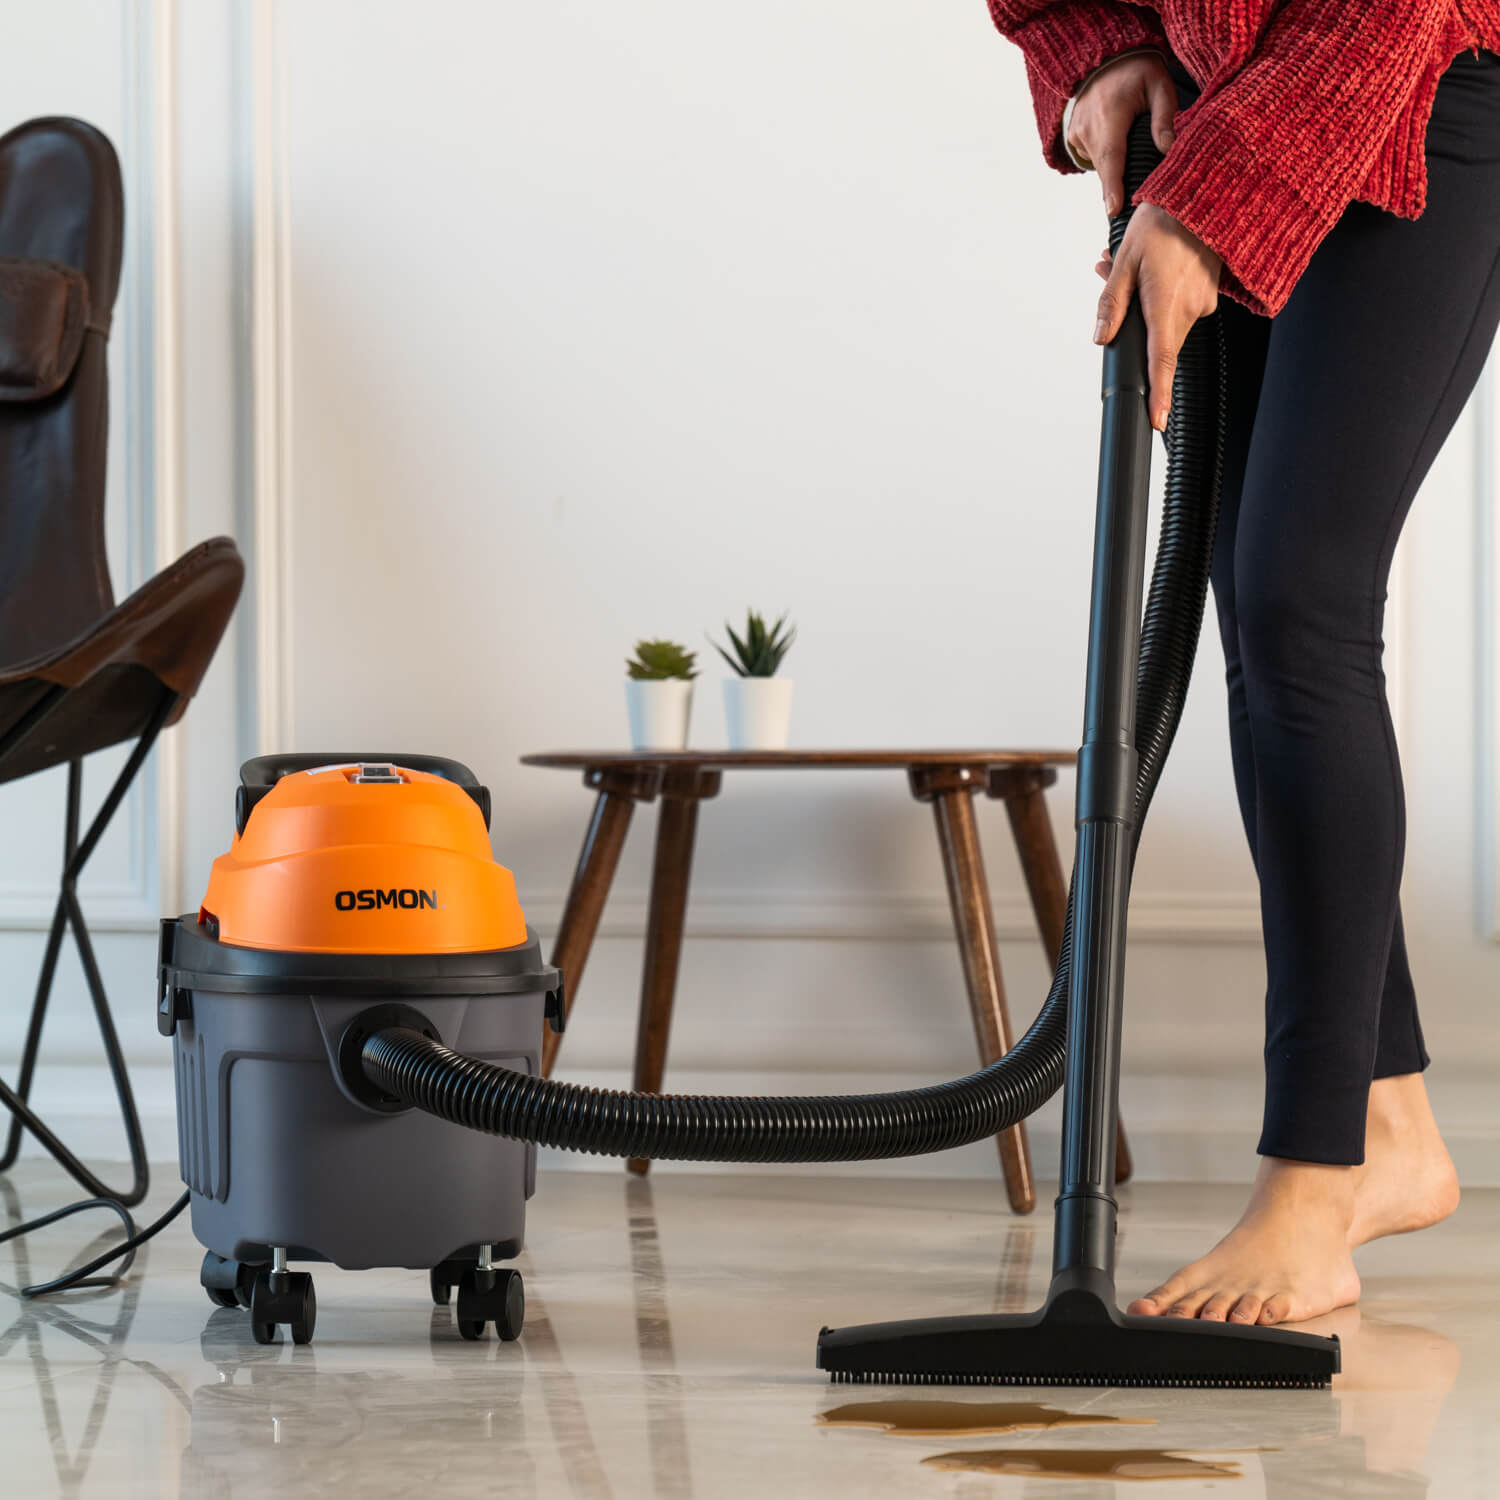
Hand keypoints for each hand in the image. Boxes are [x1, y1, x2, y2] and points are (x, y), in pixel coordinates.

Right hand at [1066, 52, 1177, 216]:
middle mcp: (1088, 125)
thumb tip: (1167, 148)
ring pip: (1098, 163)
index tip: (1112, 210)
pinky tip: (1116, 137)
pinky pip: (1091, 155)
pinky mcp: (1072, 135)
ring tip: (1129, 143)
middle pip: (1105, 166)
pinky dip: (1105, 155)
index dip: (1112, 186)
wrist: (1106, 57)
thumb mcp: (1160, 85)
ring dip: (1114, 164)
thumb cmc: (1138, 71)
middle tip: (1130, 198)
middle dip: (1117, 185)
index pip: (1111, 156)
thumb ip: (1164, 117)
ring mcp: (1077, 131)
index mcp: (1111, 113)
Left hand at [1093, 205, 1220, 430]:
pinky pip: (1179, 306)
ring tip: (1127, 262)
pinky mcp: (1209, 293)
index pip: (1159, 362)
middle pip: (1156, 340)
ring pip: (1165, 321)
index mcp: (1166, 307)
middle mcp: (1189, 311)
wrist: (1209, 194)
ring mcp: (1203, 303)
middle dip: (1133, 324)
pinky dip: (1161, 293)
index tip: (1156, 420)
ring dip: (1144, 303)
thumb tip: (1101, 338)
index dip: (1158, 395)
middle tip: (1109, 277)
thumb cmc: (1165, 221)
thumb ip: (1111, 304)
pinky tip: (1153, 266)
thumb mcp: (1126, 261)